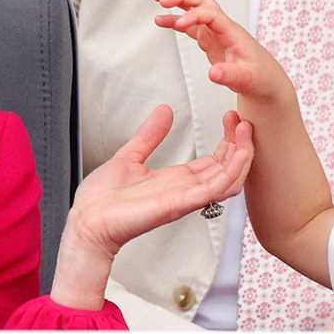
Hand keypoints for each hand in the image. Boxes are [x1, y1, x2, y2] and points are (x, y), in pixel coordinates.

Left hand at [50, 105, 252, 308]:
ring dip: (242, 155)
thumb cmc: (102, 200)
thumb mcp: (130, 156)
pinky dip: (231, 171)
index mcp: (175, 180)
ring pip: (228, 179)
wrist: (87, 221)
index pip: (214, 162)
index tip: (232, 119)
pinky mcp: (180, 203)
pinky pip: (215, 189)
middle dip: (240, 144)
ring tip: (246, 131)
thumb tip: (163, 112)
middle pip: (226, 169)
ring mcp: (185, 197)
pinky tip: (238, 153)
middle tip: (243, 121)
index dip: (228, 141)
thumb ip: (150, 135)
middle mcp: (185, 190)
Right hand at [153, 0, 290, 101]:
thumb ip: (229, 76)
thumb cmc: (260, 78)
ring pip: (195, 9)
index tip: (180, 25)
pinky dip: (176, 21)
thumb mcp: (247, 80)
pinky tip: (162, 20)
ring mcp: (216, 33)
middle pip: (202, 2)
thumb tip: (212, 74)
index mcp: (233, 33)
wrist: (266, 81)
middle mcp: (224, 28)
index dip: (194, 16)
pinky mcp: (211, 41)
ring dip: (177, 2)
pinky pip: (191, 26)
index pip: (211, 15)